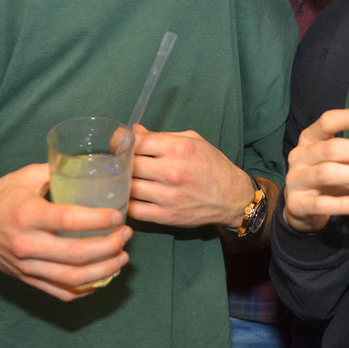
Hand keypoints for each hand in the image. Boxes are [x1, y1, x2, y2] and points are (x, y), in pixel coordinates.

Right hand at [0, 163, 132, 300]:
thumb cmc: (0, 195)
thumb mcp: (27, 176)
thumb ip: (58, 172)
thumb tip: (91, 167)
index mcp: (27, 214)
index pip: (70, 221)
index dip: (99, 220)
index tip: (118, 216)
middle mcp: (26, 244)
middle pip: (77, 255)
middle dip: (109, 247)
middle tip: (126, 236)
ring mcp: (26, 266)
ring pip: (72, 278)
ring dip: (104, 271)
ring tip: (122, 258)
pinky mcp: (26, 279)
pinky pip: (60, 292)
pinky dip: (85, 289)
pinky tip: (102, 278)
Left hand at [128, 126, 256, 229]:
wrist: (231, 197)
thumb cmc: (212, 165)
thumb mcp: (192, 141)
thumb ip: (161, 136)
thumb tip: (134, 131)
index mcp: (179, 148)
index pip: (138, 142)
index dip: (123, 142)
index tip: (117, 144)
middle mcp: (172, 171)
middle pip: (130, 164)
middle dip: (121, 162)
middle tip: (116, 162)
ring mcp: (168, 196)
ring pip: (129, 187)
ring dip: (122, 183)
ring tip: (121, 179)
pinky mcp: (166, 216)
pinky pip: (134, 210)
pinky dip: (127, 203)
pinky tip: (129, 196)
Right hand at [282, 108, 348, 232]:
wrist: (300, 209)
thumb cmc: (328, 178)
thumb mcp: (347, 161)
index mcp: (311, 138)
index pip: (327, 121)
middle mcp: (300, 155)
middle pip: (331, 148)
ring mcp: (296, 180)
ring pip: (326, 173)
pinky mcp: (298, 204)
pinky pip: (322, 204)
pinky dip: (345, 203)